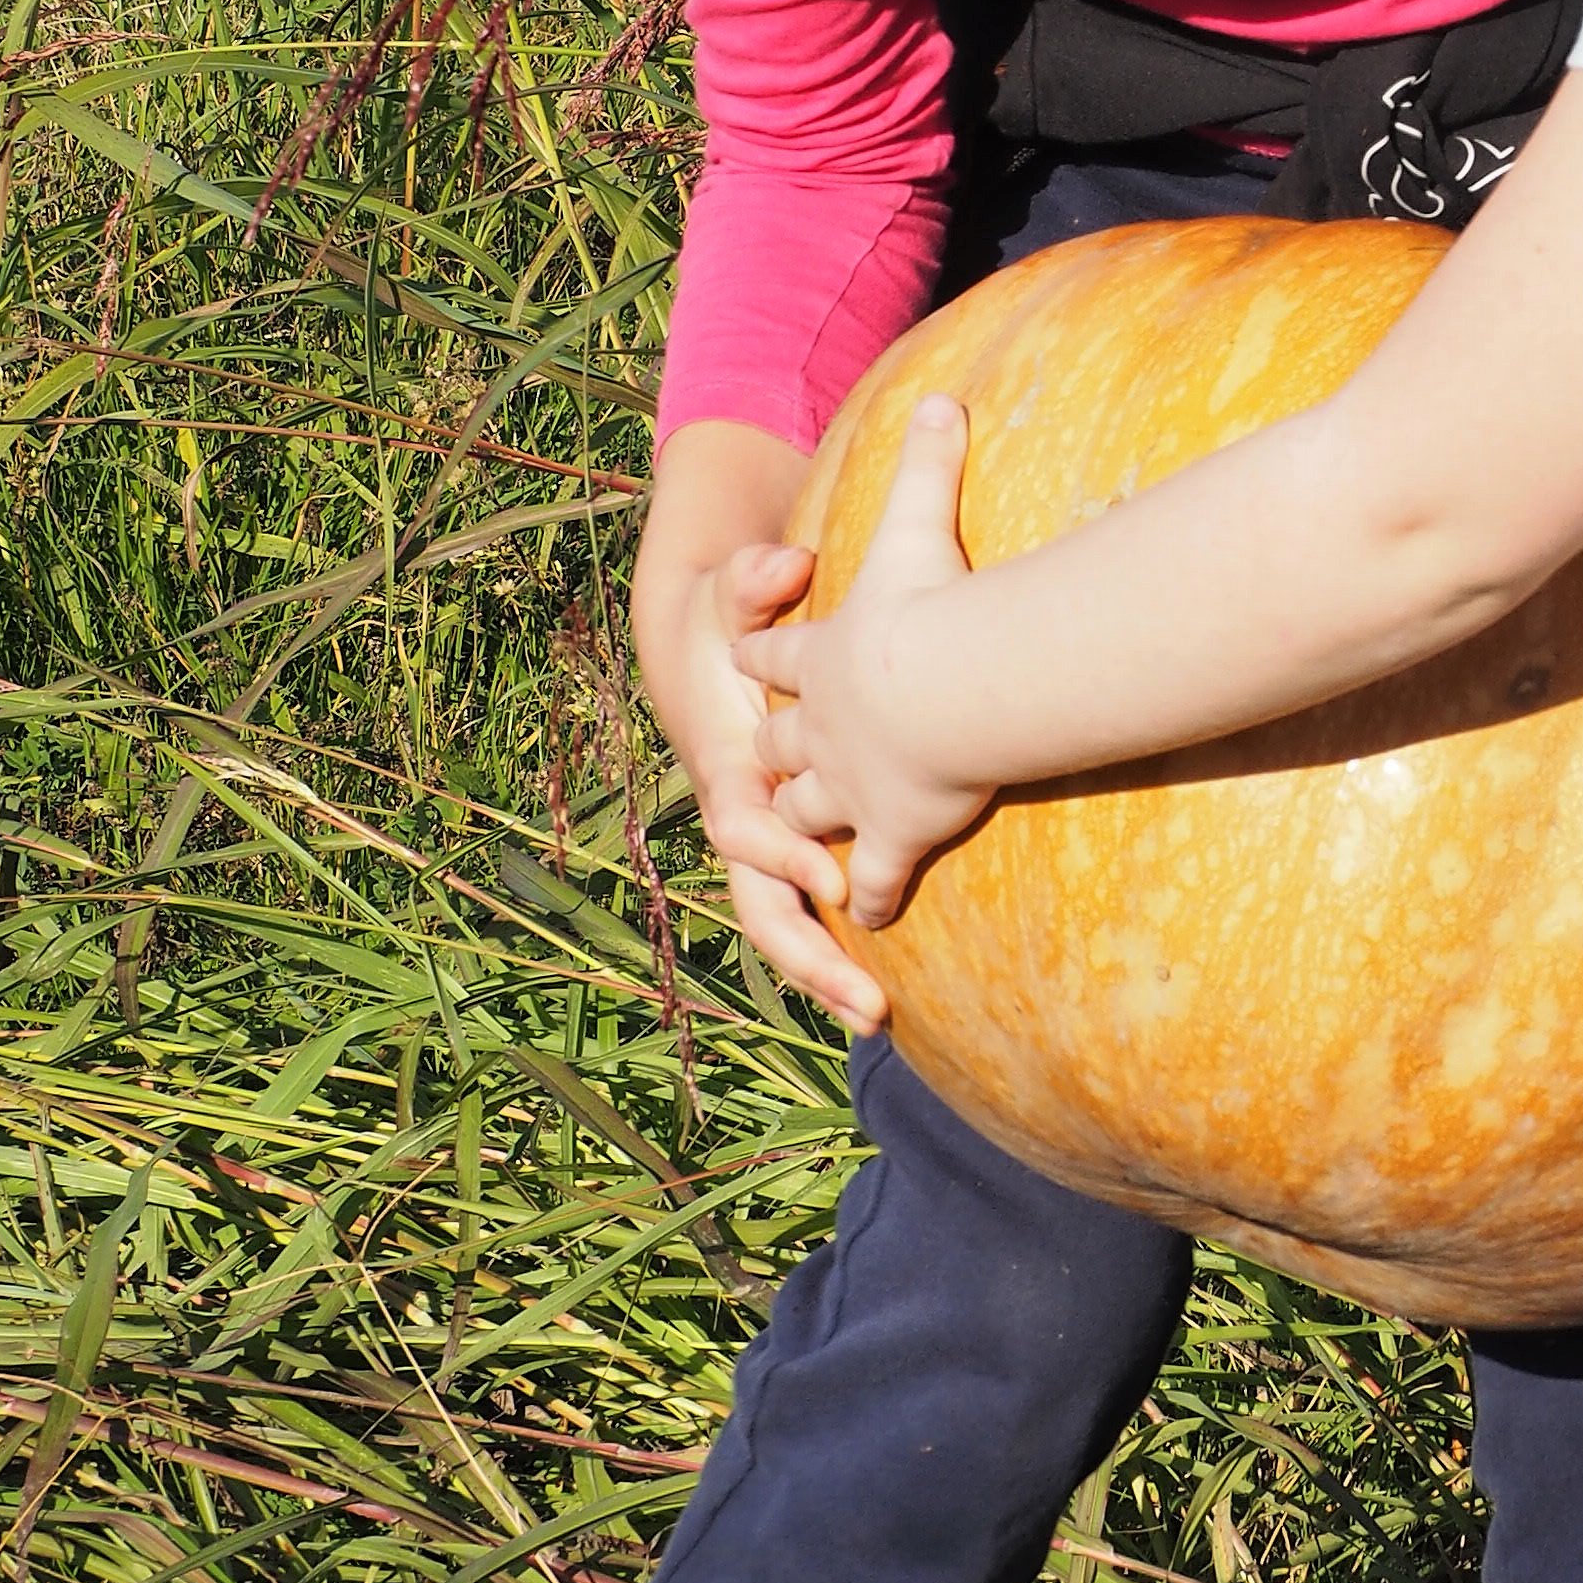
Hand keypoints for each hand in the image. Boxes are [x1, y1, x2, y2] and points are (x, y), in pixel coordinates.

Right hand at [631, 428, 888, 1028]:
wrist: (697, 644)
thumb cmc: (720, 623)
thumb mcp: (724, 592)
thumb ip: (751, 582)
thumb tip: (784, 562)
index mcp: (728, 764)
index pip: (744, 826)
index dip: (783, 852)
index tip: (832, 876)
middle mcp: (743, 815)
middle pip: (762, 903)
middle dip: (810, 955)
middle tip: (869, 1000)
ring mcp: (765, 840)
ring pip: (785, 921)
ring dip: (826, 974)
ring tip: (880, 1021)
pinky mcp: (793, 848)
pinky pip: (810, 912)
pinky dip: (837, 953)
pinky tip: (885, 998)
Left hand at [746, 397, 998, 929]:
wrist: (936, 688)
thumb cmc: (927, 608)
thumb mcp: (917, 528)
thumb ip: (927, 468)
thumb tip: (941, 400)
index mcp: (813, 660)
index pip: (774, 653)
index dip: (763, 651)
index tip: (750, 655)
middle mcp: (813, 732)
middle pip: (776, 747)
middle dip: (772, 757)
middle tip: (769, 766)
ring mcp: (845, 790)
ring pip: (806, 819)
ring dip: (802, 835)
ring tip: (808, 856)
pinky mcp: (887, 836)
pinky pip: (871, 880)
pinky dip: (866, 903)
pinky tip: (866, 928)